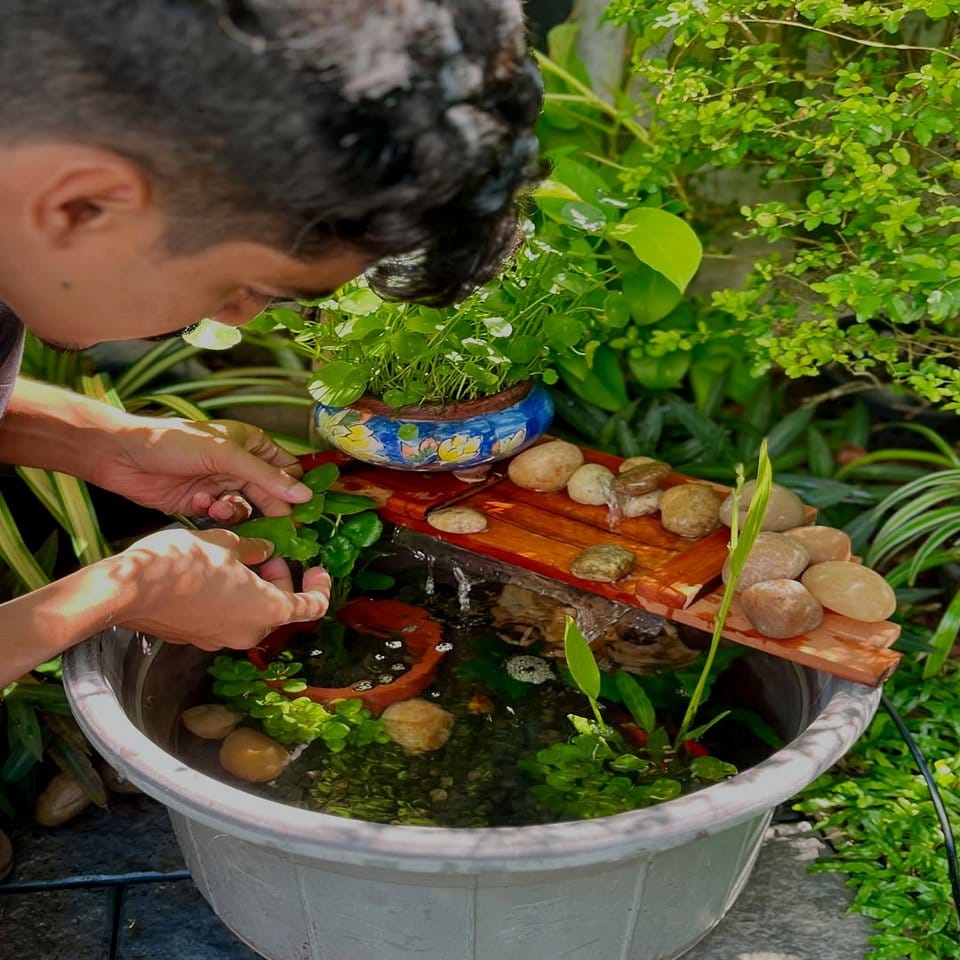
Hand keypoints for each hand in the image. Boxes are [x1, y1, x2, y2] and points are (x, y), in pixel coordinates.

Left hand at [91, 417, 312, 521]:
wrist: (123, 456)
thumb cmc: (173, 442)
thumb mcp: (226, 455)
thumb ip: (265, 477)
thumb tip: (303, 495)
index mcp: (251, 445)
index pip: (287, 469)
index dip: (296, 489)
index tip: (303, 511)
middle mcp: (239, 465)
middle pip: (269, 494)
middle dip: (268, 509)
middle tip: (275, 529)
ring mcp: (221, 485)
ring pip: (246, 509)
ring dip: (234, 511)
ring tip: (217, 507)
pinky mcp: (202, 503)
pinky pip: (222, 517)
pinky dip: (213, 513)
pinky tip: (198, 503)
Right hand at [111, 528, 330, 649]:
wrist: (129, 589)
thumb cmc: (182, 563)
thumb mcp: (226, 543)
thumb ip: (252, 549)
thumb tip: (263, 551)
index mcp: (267, 610)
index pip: (312, 607)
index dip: (320, 587)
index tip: (317, 569)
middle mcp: (247, 632)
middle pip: (280, 609)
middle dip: (279, 579)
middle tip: (265, 552)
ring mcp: (219, 639)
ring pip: (251, 614)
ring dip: (253, 587)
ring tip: (236, 557)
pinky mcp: (196, 638)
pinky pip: (225, 618)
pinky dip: (230, 598)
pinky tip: (213, 572)